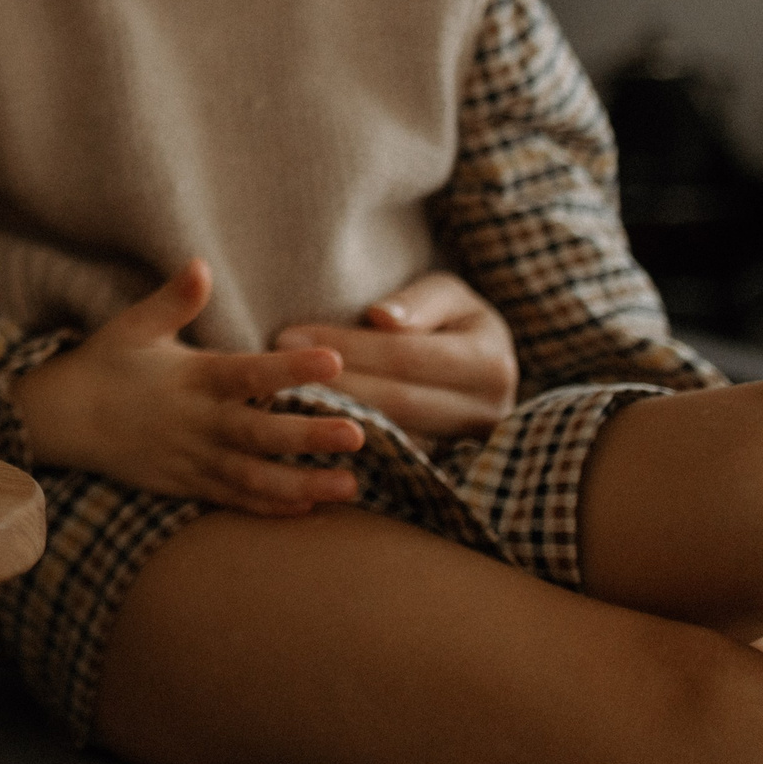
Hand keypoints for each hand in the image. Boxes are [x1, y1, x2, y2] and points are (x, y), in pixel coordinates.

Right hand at [9, 259, 365, 515]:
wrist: (61, 419)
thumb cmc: (105, 364)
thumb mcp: (135, 325)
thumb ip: (174, 300)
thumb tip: (201, 264)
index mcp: (189, 378)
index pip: (247, 373)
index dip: (290, 368)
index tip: (333, 359)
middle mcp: (194, 422)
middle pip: (258, 434)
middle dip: (308, 437)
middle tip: (358, 435)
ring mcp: (190, 458)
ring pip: (253, 477)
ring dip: (302, 483)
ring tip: (351, 485)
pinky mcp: (184, 484)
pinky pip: (233, 500)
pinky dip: (270, 506)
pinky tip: (308, 505)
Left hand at [275, 271, 518, 440]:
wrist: (483, 365)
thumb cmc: (451, 320)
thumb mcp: (446, 295)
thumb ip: (418, 302)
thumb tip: (382, 317)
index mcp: (488, 362)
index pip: (404, 356)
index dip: (346, 348)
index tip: (289, 336)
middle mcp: (487, 411)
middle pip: (395, 402)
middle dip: (331, 386)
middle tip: (273, 372)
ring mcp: (467, 447)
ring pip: (391, 437)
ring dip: (333, 420)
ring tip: (280, 401)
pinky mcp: (444, 468)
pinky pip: (392, 461)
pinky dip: (348, 446)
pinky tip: (306, 430)